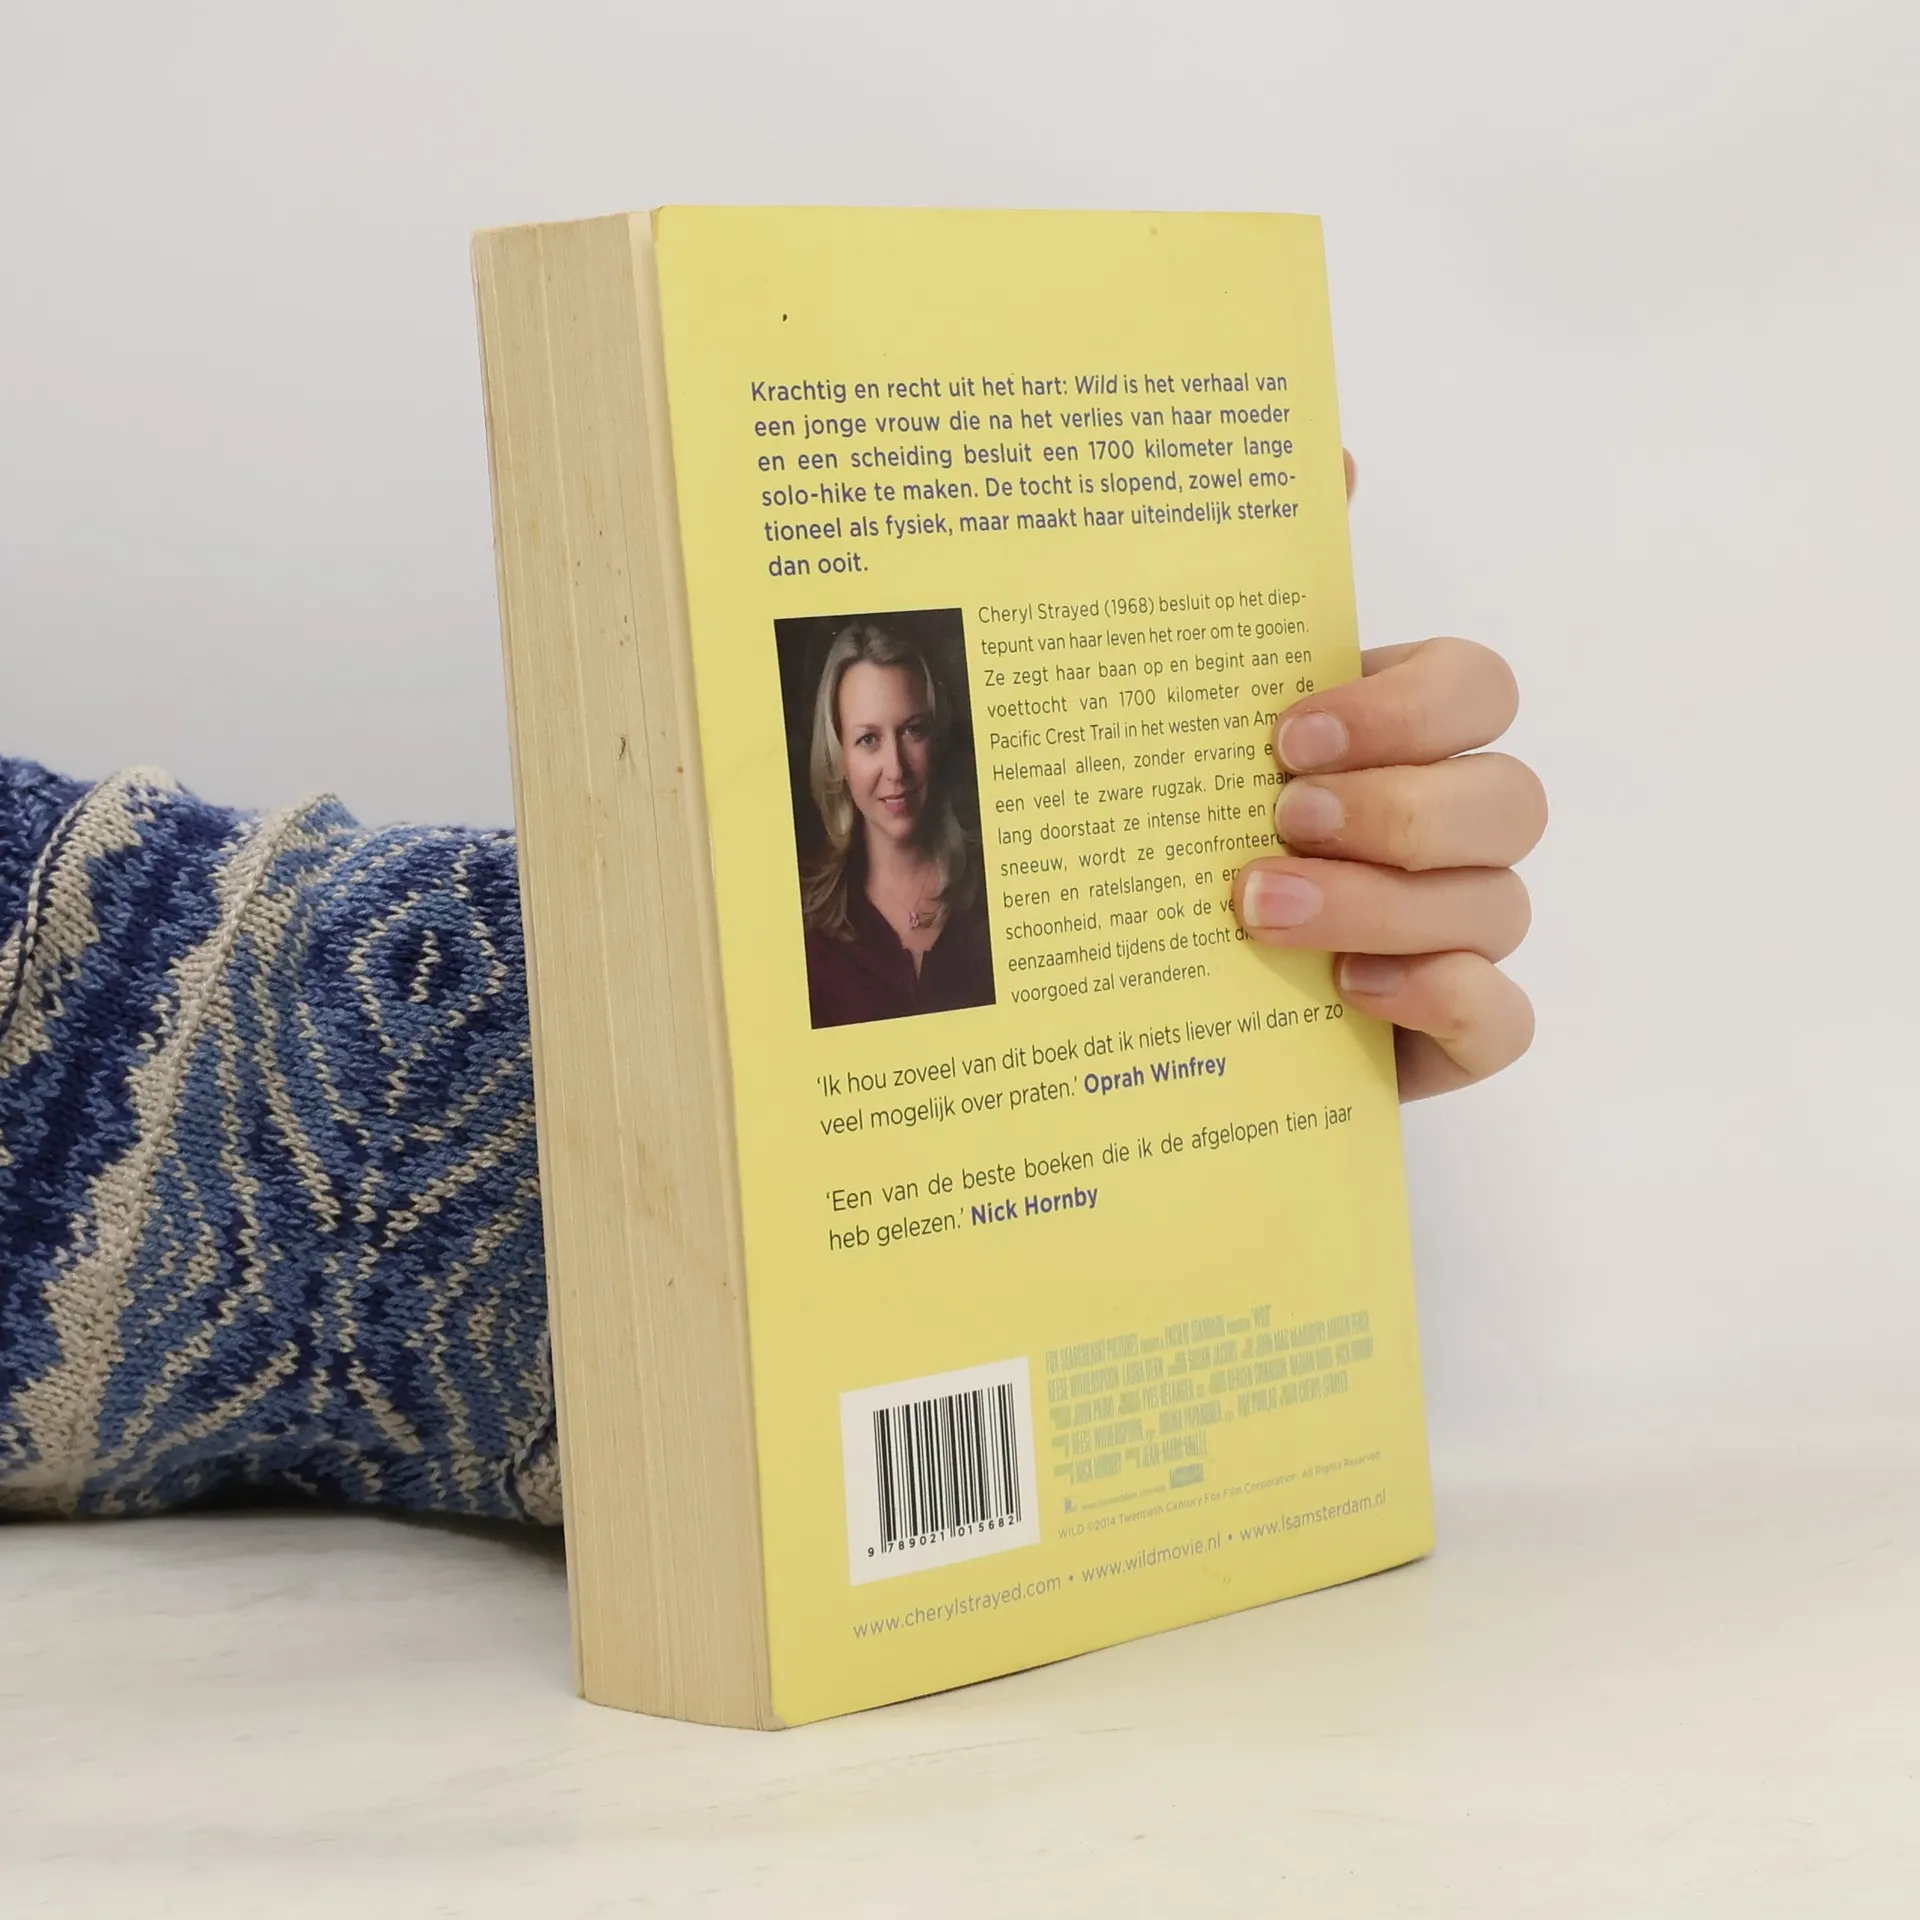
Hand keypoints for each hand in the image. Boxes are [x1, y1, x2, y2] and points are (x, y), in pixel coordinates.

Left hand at [1230, 455, 1545, 1099]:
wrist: (1144, 987)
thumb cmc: (1184, 835)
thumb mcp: (1193, 714)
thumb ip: (1256, 593)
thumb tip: (1328, 454)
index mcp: (1397, 740)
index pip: (1477, 687)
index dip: (1407, 707)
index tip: (1289, 733)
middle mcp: (1447, 828)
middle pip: (1510, 798)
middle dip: (1400, 809)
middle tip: (1282, 819)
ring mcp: (1459, 932)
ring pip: (1498, 905)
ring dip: (1384, 905)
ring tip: (1263, 913)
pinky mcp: (1450, 1030)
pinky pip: (1502, 1016)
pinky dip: (1439, 998)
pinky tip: (1346, 993)